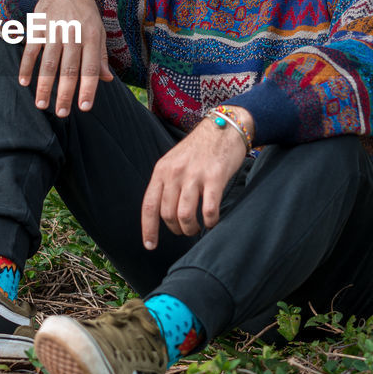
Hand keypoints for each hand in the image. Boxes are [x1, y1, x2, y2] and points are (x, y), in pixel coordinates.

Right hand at [19, 0, 112, 116]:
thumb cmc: (85, 15)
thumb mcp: (99, 31)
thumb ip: (101, 56)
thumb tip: (107, 80)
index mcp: (92, 37)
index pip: (91, 68)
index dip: (88, 89)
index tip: (84, 108)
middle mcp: (74, 34)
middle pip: (69, 69)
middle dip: (65, 93)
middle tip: (61, 113)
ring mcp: (55, 30)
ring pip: (49, 63)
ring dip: (44, 85)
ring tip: (41, 105)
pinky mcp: (38, 26)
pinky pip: (31, 49)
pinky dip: (26, 66)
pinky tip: (24, 82)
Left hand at [140, 110, 251, 248]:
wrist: (224, 127)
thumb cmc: (199, 149)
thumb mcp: (174, 161)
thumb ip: (166, 183)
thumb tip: (162, 212)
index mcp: (162, 170)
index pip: (149, 205)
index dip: (148, 229)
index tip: (150, 245)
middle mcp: (175, 172)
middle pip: (167, 214)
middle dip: (176, 229)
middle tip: (185, 230)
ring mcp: (195, 175)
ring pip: (185, 215)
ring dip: (190, 228)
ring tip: (196, 228)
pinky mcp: (215, 177)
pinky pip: (209, 210)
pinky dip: (210, 222)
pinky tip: (213, 221)